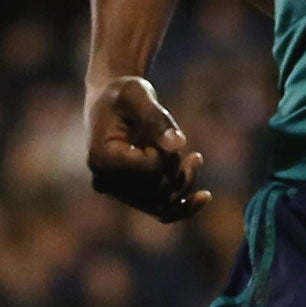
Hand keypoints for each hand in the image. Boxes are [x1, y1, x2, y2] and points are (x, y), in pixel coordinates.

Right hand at [87, 75, 208, 222]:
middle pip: (157, 191)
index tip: (166, 135)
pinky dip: (183, 206)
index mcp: (101, 158)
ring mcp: (118, 193)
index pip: (150, 171)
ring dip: (185, 185)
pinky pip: (161, 212)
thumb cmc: (123, 94)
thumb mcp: (137, 94)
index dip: (167, 156)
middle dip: (180, 172)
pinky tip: (204, 196)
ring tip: (196, 160)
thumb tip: (179, 144)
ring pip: (162, 204)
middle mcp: (105, 182)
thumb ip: (156, 117)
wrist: (114, 103)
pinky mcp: (132, 196)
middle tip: (192, 153)